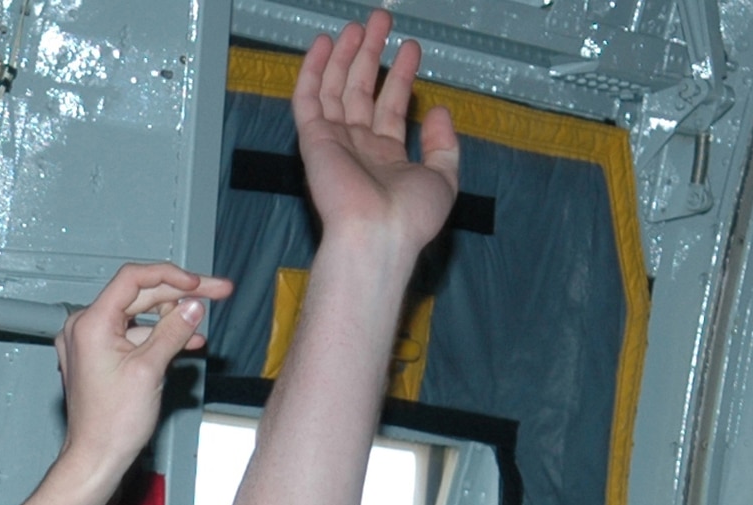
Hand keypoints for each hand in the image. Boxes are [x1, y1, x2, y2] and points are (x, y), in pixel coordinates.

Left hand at [52, 261, 232, 489]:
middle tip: (215, 293)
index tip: (199, 284)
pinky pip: (130, 335)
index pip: (134, 279)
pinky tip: (183, 342)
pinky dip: (155, 337)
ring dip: (170, 319)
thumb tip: (193, 306)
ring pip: (137, 315)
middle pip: (138, 295)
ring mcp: (89, 342)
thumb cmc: (111, 425)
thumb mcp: (150, 370)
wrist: (96, 458)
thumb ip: (173, 331)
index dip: (171, 277)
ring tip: (199, 326)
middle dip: (178, 296)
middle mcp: (84, 327)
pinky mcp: (97, 356)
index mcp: (90, 323)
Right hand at [294, 12, 458, 257]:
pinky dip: (313, 71)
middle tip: (382, 21)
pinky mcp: (314, 141)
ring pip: (336, 88)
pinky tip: (325, 44)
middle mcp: (359, 147)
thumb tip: (439, 111)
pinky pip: (308, 100)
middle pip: (362, 90)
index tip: (411, 48)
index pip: (391, 107)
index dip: (401, 76)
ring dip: (346, 55)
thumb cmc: (410, 218)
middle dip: (372, 53)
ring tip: (360, 24)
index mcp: (386, 157)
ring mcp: (335, 143)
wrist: (378, 235)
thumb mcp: (443, 179)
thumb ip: (444, 145)